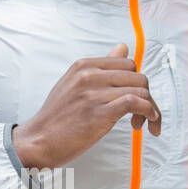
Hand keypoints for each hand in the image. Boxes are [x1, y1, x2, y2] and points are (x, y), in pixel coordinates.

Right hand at [12, 43, 161, 169]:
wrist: (38, 140)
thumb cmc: (57, 117)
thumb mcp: (74, 83)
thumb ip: (101, 67)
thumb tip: (123, 48)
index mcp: (84, 65)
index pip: (127, 64)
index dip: (136, 82)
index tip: (135, 100)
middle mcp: (89, 75)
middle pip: (138, 77)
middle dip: (146, 96)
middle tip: (140, 115)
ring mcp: (93, 94)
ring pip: (140, 90)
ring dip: (149, 108)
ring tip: (141, 123)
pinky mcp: (98, 113)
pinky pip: (134, 103)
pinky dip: (148, 112)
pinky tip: (147, 122)